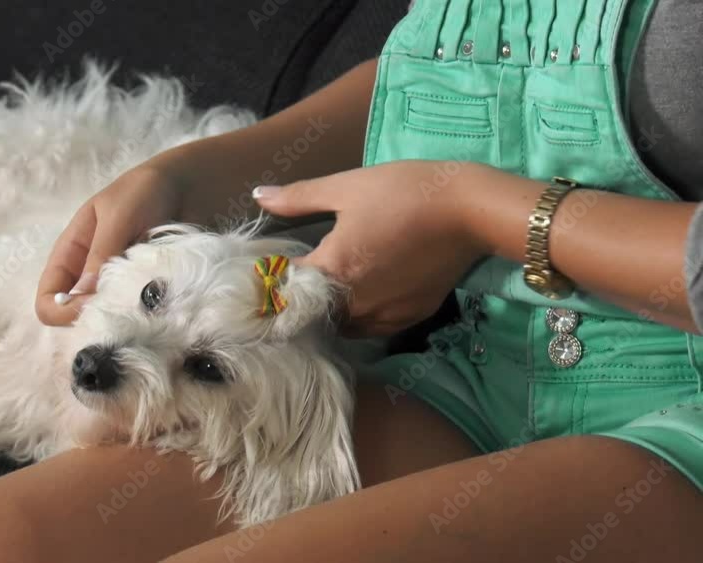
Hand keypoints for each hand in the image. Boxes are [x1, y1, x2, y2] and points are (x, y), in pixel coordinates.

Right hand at [36, 165, 185, 325]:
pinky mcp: (147, 290)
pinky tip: (167, 298)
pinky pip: (142, 313)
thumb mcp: (117, 217)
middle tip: (127, 309)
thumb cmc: (144, 192)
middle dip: (98, 319)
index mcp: (72, 256)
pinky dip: (151, 312)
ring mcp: (120, 286)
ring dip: (129, 316)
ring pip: (113, 319)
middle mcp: (91, 277)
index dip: (62, 313)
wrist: (188, 185)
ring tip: (151, 300)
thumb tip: (83, 296)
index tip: (94, 310)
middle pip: (78, 318)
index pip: (48, 300)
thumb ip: (101, 253)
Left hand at [254, 160, 490, 335]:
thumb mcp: (346, 188)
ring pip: (342, 325)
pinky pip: (372, 327)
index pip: (285, 291)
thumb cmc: (404, 192)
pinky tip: (366, 291)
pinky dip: (363, 315)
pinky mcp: (409, 318)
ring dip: (333, 311)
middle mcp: (354, 303)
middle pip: (312, 314)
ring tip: (334, 286)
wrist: (468, 210)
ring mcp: (383, 316)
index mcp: (332, 270)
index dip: (274, 282)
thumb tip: (258, 196)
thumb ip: (299, 198)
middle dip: (303, 300)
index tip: (272, 272)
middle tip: (303, 279)